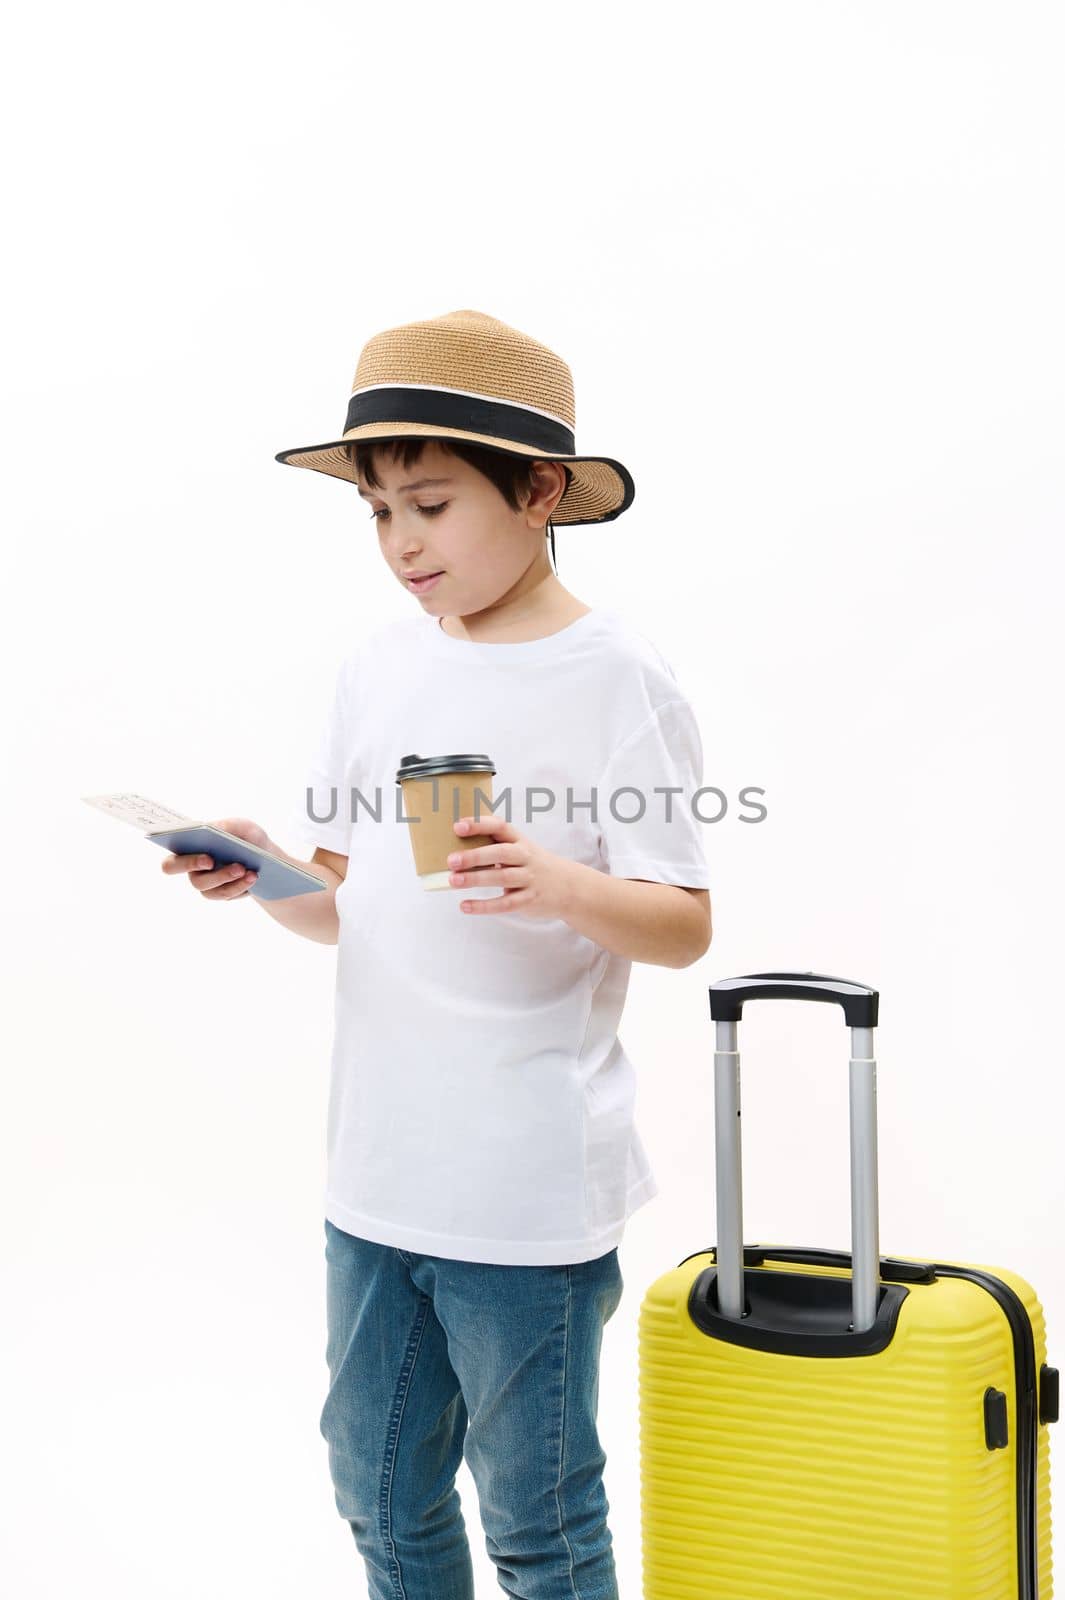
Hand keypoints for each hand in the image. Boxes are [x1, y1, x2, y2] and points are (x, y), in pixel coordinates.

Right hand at [160, 817, 270, 901]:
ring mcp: (208, 885)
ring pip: (212, 891)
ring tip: (251, 872)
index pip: (172, 863)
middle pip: (194, 881)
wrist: (266, 855)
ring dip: (232, 881)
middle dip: (214, 876)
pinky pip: (228, 895)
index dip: (185, 864)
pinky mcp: (222, 894)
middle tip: (238, 868)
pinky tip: (253, 876)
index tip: (208, 859)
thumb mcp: (243, 826)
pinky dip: (242, 885)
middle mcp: (194, 871)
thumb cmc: (247, 837)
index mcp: (190, 851)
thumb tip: (214, 828)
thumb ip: (228, 825)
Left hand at [446, 815, 575, 917]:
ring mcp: (529, 879)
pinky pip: (506, 904)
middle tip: (451, 860)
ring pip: (502, 878)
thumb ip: (496, 847)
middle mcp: (526, 857)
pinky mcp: (530, 900)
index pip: (500, 827)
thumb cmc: (534, 865)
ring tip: (453, 881)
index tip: (458, 826)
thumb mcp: (521, 850)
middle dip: (475, 856)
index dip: (479, 825)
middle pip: (500, 853)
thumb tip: (456, 848)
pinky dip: (485, 906)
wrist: (570, 888)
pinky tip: (465, 906)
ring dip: (476, 879)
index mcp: (520, 841)